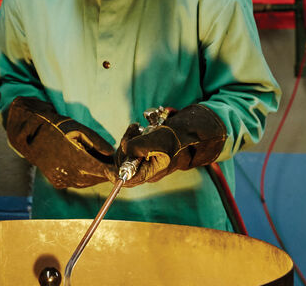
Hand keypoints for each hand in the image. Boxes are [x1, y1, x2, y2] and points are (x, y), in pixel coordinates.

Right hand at [4, 97, 115, 188]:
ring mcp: (63, 180)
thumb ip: (97, 143)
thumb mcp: (79, 129)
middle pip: (96, 178)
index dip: (113, 170)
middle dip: (105, 171)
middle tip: (109, 160)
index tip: (120, 167)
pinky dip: (83, 175)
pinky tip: (80, 163)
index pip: (103, 172)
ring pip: (87, 182)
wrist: (30, 134)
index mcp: (76, 160)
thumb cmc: (56, 127)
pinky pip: (77, 182)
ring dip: (94, 174)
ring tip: (94, 159)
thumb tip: (111, 154)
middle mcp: (69, 174)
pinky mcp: (58, 182)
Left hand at [111, 105, 227, 186]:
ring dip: (130, 136)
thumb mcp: (161, 139)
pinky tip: (140, 126)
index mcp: (152, 171)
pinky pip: (133, 142)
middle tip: (133, 130)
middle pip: (124, 161)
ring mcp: (148, 157)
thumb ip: (141, 145)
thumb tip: (125, 149)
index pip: (128, 179)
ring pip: (127, 150)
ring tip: (138, 126)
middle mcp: (148, 167)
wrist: (197, 127)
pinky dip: (134, 133)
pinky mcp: (148, 147)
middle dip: (125, 144)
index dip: (116, 175)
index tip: (108, 168)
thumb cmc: (182, 135)